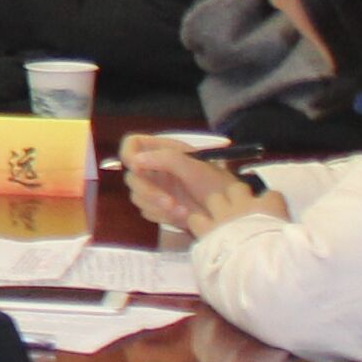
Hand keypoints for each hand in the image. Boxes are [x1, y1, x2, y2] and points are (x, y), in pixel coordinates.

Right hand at [122, 135, 267, 242]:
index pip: (133, 144)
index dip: (130, 154)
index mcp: (163, 151)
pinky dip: (162, 216)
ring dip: (158, 206)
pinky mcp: (159, 208)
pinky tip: (181, 216)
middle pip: (131, 175)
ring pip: (137, 196)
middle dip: (150, 191)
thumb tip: (135, 161)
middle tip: (169, 202)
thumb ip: (165, 158)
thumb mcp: (194, 166)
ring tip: (184, 211)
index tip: (138, 168)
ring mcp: (156, 189)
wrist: (231, 215)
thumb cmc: (216, 184)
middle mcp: (155, 169)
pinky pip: (146, 212)